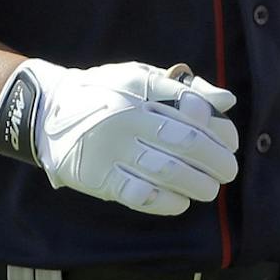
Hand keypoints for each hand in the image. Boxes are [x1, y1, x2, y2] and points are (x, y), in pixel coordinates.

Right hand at [0, 59, 239, 215]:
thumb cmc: (105, 91)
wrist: (47, 111)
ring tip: (210, 189)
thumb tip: (227, 101)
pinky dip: (166, 201)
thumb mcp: (141, 77)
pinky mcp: (98, 177)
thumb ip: (186, 90)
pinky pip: (139, 194)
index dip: (218, 130)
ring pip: (166, 170)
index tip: (231, 142)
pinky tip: (182, 202)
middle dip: (215, 159)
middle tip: (229, 170)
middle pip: (184, 142)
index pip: (192, 111)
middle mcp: (128, 118)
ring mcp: (112, 149)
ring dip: (197, 183)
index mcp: (142, 91)